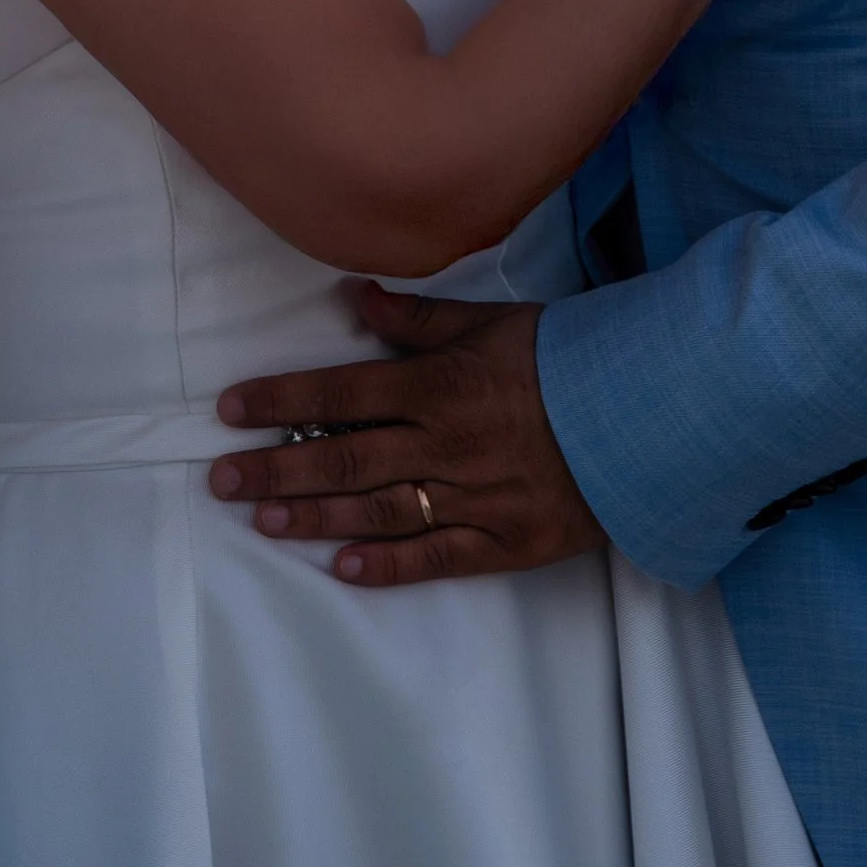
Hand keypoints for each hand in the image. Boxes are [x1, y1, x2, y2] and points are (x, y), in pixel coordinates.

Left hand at [208, 287, 605, 584]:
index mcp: (438, 384)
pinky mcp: (501, 541)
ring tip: (264, 521)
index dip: (280, 402)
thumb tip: (355, 296)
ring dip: (314, 516)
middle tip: (221, 480)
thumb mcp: (492, 321)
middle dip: (274, 469)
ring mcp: (471, 497)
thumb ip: (419, 319)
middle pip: (343, 457)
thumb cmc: (566, 359)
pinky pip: (435, 557)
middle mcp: (444, 443)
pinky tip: (343, 570)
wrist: (646, 416)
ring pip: (376, 510)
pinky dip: (388, 567)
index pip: (340, 391)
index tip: (230, 412)